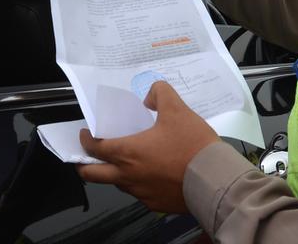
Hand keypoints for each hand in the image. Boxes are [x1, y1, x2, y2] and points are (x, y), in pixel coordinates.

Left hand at [76, 81, 220, 213]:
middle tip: (88, 157)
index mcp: (128, 153)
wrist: (213, 179)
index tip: (85, 135)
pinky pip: (139, 193)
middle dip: (84, 166)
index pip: (94, 149)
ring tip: (125, 162)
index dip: (85, 141)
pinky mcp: (155, 204)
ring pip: (117, 184)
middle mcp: (128, 176)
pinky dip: (138, 183)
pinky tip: (151, 174)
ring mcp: (141, 193)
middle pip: (92, 175)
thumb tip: (150, 95)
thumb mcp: (177, 109)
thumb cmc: (191, 145)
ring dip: (114, 173)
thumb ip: (160, 93)